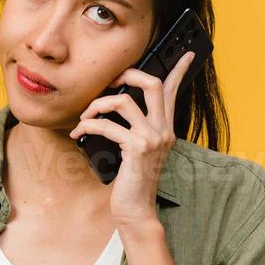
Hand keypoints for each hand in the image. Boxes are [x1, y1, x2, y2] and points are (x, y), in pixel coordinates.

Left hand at [69, 50, 196, 226]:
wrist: (135, 210)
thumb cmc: (131, 181)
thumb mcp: (136, 151)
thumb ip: (133, 130)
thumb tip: (113, 111)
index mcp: (165, 128)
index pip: (173, 92)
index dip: (179, 70)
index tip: (185, 54)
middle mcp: (163, 130)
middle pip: (151, 84)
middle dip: (126, 75)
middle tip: (108, 82)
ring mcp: (152, 138)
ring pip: (124, 101)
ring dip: (97, 104)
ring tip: (84, 116)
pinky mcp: (137, 149)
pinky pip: (107, 125)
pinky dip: (87, 125)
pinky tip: (78, 133)